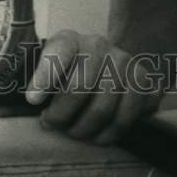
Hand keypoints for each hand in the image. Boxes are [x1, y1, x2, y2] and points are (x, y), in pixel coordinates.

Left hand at [25, 30, 162, 145]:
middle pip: (79, 88)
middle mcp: (98, 45)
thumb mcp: (52, 65)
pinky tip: (98, 137)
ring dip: (85, 129)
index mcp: (70, 39)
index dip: (44, 77)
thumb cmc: (71, 69)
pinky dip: (109, 134)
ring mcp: (123, 61)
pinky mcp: (143, 80)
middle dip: (62, 115)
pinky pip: (126, 117)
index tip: (33, 100)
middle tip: (53, 125)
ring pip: (103, 108)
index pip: (58, 53)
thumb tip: (34, 99)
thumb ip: (42, 78)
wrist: (109, 62)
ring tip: (74, 133)